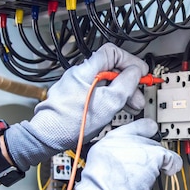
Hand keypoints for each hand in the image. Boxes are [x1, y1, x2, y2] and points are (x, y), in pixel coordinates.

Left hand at [5, 43, 147, 170]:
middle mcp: (80, 75)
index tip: (141, 72)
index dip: (130, 61)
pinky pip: (95, 93)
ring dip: (120, 93)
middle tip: (138, 95)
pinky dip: (108, 100)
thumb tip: (136, 72)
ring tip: (131, 107)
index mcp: (87, 70)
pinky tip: (114, 110)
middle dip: (128, 82)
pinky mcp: (73, 99)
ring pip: (104, 83)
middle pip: (110, 70)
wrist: (48, 137)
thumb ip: (126, 84)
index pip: (113, 52)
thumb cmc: (71, 122)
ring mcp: (75, 87)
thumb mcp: (109, 102)